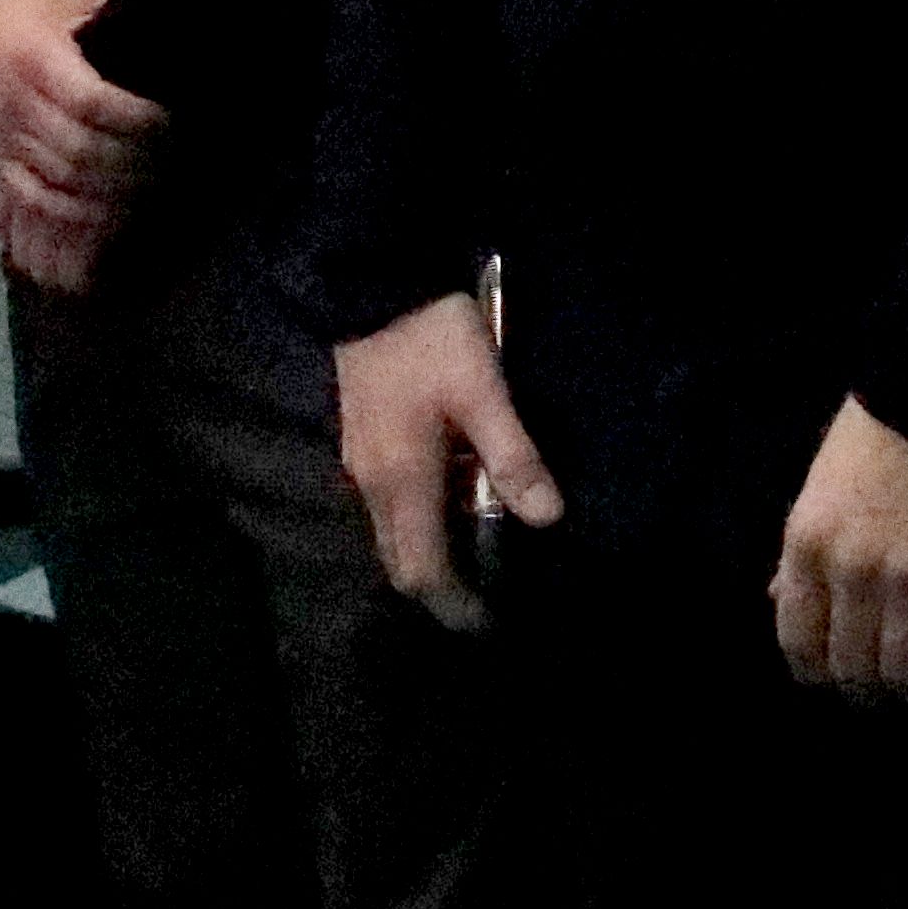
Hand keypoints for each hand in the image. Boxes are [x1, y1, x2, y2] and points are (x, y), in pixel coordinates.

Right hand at [0, 0, 162, 296]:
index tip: (167, 123)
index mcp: (32, 57)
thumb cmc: (34, 2)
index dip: (133, 120)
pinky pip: (31, 204)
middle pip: (76, 152)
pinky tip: (108, 218)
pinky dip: (71, 220)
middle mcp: (12, 104)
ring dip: (107, 197)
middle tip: (168, 162)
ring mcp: (2, 139)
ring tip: (147, 189)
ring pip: (54, 186)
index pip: (88, 102)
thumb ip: (116, 9)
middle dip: (129, 165)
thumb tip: (171, 30)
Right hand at [333, 292, 559, 633]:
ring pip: (391, 534)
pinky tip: (454, 499)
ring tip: (477, 552)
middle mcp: (373, 485)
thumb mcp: (485, 393)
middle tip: (485, 598)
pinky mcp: (362, 443)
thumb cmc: (432, 340)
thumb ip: (514, 457)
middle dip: (439, 588)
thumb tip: (546, 517)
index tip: (484, 622)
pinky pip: (388, 506)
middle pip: (399, 561)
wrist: (375, 286)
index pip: (421, 569)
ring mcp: (360, 464)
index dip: (452, 603)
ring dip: (429, 554)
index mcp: (402, 481)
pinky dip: (419, 521)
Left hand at [772, 398, 907, 695]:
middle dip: (871, 694)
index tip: (839, 679)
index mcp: (806, 544)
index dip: (819, 674)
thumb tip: (777, 596)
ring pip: (905, 673)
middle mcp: (849, 571)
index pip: (798, 642)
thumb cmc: (884, 427)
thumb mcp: (821, 483)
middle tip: (891, 695)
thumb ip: (801, 547)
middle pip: (852, 669)